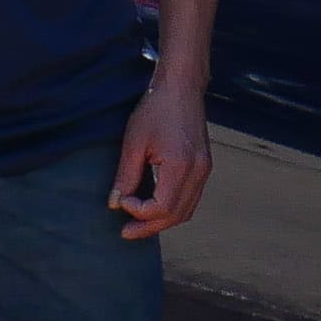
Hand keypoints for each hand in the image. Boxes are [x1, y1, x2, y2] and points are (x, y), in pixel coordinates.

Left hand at [111, 74, 212, 238]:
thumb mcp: (133, 142)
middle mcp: (198, 171)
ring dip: (162, 221)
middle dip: (150, 227)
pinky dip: (173, 209)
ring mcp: (205, 170)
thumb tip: (115, 204)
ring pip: (186, 210)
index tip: (122, 202)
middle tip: (126, 232)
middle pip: (177, 215)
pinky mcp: (204, 166)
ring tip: (139, 223)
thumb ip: (125, 176)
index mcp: (181, 165)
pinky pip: (191, 199)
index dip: (139, 212)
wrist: (182, 87)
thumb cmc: (156, 109)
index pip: (162, 207)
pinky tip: (154, 207)